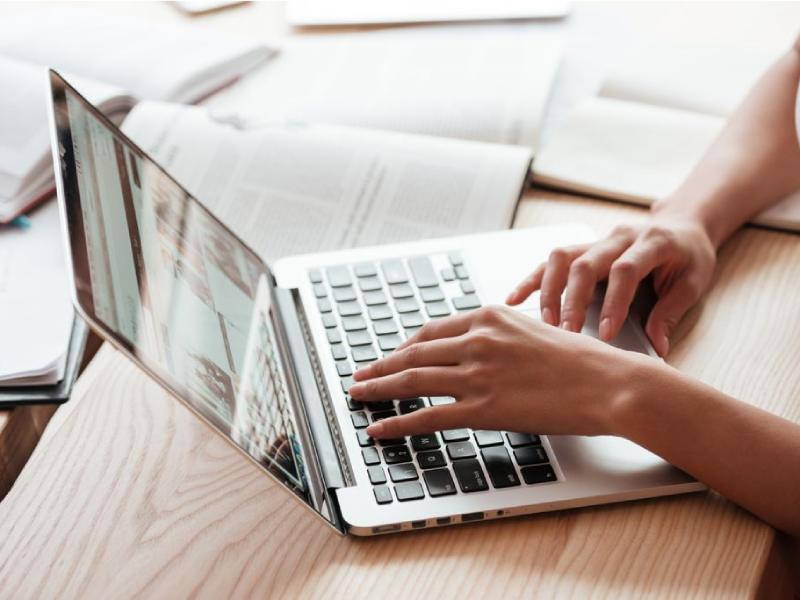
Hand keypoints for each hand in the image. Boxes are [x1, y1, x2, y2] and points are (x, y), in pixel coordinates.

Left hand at [350, 306, 646, 439]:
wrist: (609, 382)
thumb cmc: (582, 359)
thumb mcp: (535, 329)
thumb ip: (501, 336)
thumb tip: (478, 348)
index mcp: (488, 316)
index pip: (430, 331)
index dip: (403, 346)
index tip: (390, 355)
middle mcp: (477, 340)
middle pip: (413, 353)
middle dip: (380, 366)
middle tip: (360, 375)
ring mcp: (477, 374)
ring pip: (411, 381)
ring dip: (378, 390)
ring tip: (358, 397)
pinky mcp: (483, 408)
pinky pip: (427, 416)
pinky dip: (397, 424)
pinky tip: (380, 429)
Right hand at [505, 215, 715, 355]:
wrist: (682, 223)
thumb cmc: (689, 254)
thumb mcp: (693, 282)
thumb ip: (670, 312)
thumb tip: (657, 346)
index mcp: (653, 242)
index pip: (625, 270)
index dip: (613, 302)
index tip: (606, 334)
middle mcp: (620, 237)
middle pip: (586, 264)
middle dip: (573, 301)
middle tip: (567, 333)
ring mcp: (598, 240)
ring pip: (562, 258)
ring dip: (549, 291)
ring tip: (546, 322)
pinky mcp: (583, 247)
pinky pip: (551, 261)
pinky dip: (532, 279)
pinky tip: (515, 298)